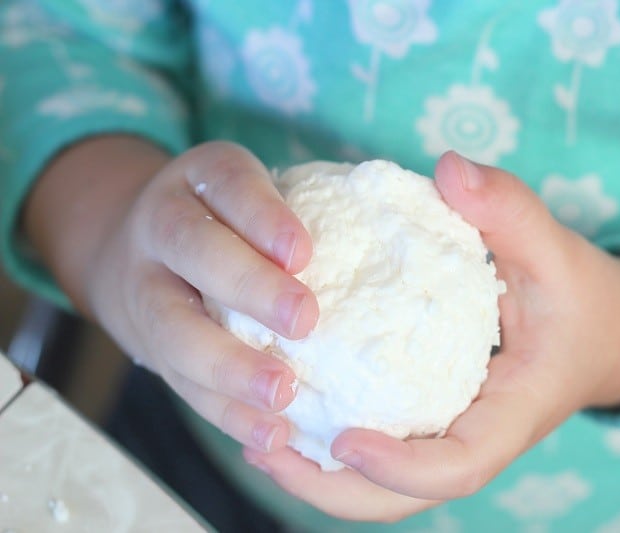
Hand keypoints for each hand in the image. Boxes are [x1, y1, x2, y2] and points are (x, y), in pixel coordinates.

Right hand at [25, 137, 318, 453]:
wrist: (139, 249)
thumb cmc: (230, 218)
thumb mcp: (256, 190)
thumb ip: (308, 204)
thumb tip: (402, 229)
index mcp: (201, 179)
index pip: (230, 185)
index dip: (263, 218)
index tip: (303, 252)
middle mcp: (161, 227)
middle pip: (194, 251)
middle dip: (248, 287)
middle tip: (304, 320)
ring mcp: (146, 290)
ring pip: (174, 329)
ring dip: (230, 368)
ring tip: (282, 394)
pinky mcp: (151, 349)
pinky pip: (182, 384)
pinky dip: (227, 412)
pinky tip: (271, 432)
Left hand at [243, 151, 619, 521]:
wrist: (598, 331)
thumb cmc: (579, 297)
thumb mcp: (557, 250)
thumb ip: (511, 209)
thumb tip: (450, 168)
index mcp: (509, 416)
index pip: (457, 469)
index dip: (398, 469)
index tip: (343, 438)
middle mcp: (472, 438)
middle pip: (399, 498)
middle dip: (330, 488)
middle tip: (260, 446)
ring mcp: (446, 435)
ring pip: (378, 485)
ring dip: (314, 472)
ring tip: (251, 433)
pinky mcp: (429, 418)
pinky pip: (375, 443)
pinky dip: (325, 440)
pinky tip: (279, 403)